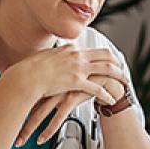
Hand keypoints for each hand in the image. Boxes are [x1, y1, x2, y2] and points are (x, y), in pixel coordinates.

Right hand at [3, 46, 120, 106]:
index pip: (95, 49)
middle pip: (106, 56)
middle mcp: (77, 56)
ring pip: (106, 69)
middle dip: (117, 63)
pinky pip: (96, 88)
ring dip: (118, 76)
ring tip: (124, 82)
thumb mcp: (48, 56)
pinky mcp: (75, 82)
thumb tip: (62, 51)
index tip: (112, 60)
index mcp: (71, 49)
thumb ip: (59, 54)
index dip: (107, 55)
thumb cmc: (32, 69)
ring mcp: (77, 68)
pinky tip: (111, 98)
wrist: (25, 77)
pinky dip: (106, 93)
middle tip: (123, 69)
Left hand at [15, 72, 127, 146]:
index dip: (17, 104)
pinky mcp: (72, 100)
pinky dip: (49, 129)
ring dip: (30, 128)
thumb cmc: (91, 80)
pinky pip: (58, 118)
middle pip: (31, 103)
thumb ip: (56, 82)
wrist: (110, 79)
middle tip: (10, 131)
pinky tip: (42, 138)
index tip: (6, 114)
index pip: (29, 93)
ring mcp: (62, 92)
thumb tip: (41, 88)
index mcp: (51, 77)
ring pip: (42, 112)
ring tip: (22, 139)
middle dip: (19, 119)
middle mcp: (54, 84)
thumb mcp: (69, 78)